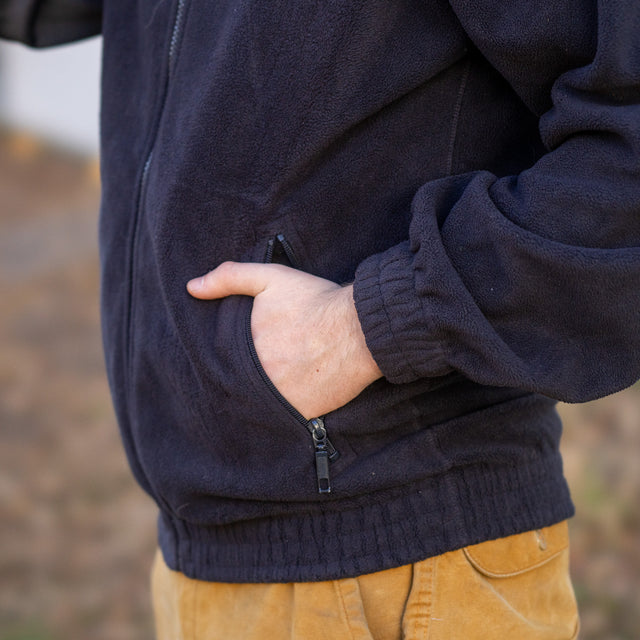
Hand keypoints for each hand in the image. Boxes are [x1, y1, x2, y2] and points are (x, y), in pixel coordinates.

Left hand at [187, 262, 382, 418]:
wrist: (360, 327)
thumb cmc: (316, 301)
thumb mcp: (270, 278)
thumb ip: (229, 278)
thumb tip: (191, 287)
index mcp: (244, 349)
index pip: (224, 361)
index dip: (233, 357)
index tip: (245, 352)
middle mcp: (258, 379)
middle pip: (241, 384)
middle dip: (248, 376)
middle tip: (266, 365)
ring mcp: (280, 400)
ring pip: (260, 402)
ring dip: (263, 395)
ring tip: (278, 381)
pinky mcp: (303, 414)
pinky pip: (284, 417)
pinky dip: (285, 409)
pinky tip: (294, 393)